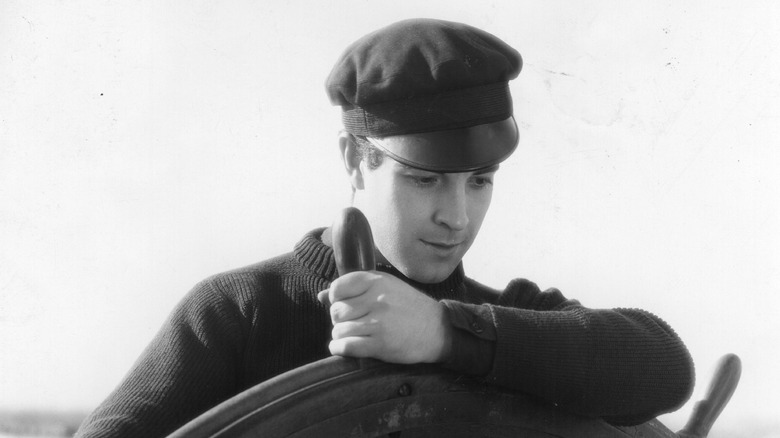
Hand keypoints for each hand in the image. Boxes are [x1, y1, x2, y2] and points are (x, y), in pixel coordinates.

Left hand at [317, 271, 450, 363]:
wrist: (438, 329)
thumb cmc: (409, 307)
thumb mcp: (386, 288)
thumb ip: (354, 289)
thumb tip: (321, 295)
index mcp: (377, 281)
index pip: (338, 288)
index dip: (335, 299)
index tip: (345, 305)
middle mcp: (376, 299)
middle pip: (336, 311)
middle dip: (339, 320)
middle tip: (352, 323)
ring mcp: (378, 322)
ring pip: (339, 330)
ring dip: (341, 336)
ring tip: (353, 335)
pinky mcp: (380, 344)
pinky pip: (346, 346)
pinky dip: (339, 349)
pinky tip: (344, 348)